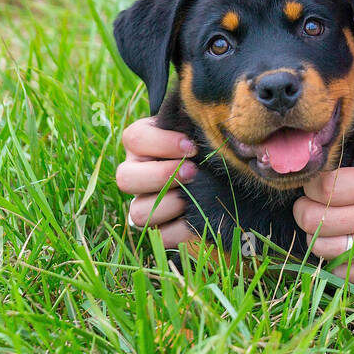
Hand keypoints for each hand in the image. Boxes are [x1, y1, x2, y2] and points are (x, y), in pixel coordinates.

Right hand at [116, 116, 199, 248]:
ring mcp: (145, 203)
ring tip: (195, 195)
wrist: (227, 173)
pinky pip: (162, 236)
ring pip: (138, 213)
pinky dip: (182, 229)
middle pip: (125, 179)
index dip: (161, 143)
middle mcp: (137, 173)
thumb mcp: (200, 127)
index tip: (191, 146)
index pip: (134, 138)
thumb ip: (197, 120)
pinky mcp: (161, 228)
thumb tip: (206, 117)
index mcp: (143, 143)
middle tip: (193, 171)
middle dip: (162, 176)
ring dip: (169, 205)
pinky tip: (200, 215)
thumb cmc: (209, 142)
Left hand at [296, 128, 353, 283]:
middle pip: (316, 218)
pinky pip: (345, 275)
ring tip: (323, 226)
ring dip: (315, 236)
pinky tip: (341, 251)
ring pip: (324, 248)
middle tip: (310, 202)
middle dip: (304, 208)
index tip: (318, 179)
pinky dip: (335, 264)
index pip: (327, 186)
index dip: (313, 182)